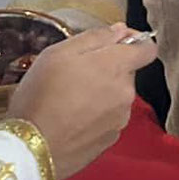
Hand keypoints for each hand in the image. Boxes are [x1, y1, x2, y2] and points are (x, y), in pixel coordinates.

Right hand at [6, 26, 156, 179]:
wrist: (31, 149)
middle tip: (74, 74)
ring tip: (69, 100)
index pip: (147, 49)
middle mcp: (126, 93)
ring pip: (117, 97)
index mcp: (116, 67)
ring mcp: (120, 120)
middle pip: (126, 73)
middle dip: (107, 69)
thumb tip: (119, 31)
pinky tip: (71, 120)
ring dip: (101, 93)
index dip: (132, 42)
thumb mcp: (57, 54)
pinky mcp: (110, 141)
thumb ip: (94, 38)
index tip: (112, 43)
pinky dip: (95, 116)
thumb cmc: (40, 95)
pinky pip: (108, 119)